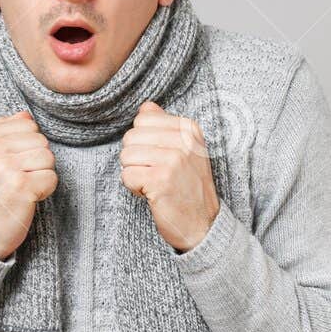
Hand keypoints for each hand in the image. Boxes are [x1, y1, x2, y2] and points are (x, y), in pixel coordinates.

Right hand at [0, 109, 57, 260]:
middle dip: (36, 162)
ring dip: (41, 176)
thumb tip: (25, 114)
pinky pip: (52, 178)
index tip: (11, 166)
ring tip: (21, 189)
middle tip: (17, 180)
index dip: (27, 147)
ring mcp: (5, 166)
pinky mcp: (20, 185)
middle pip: (41, 141)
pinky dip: (44, 191)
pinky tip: (26, 199)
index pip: (28, 124)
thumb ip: (5, 133)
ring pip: (48, 158)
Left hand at [118, 100, 219, 251]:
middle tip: (155, 174)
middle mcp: (183, 141)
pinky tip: (152, 194)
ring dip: (134, 173)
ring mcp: (173, 160)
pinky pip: (126, 175)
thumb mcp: (187, 150)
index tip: (160, 158)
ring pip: (126, 155)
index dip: (144, 142)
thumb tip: (146, 106)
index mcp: (189, 129)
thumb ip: (165, 126)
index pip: (143, 120)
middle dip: (136, 158)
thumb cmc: (190, 188)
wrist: (204, 224)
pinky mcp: (160, 180)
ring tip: (154, 183)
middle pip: (131, 137)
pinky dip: (134, 188)